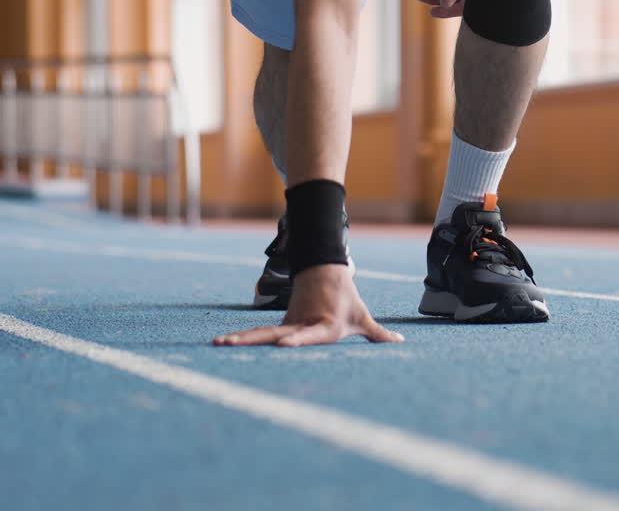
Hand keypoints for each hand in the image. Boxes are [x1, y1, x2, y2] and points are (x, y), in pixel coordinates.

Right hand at [213, 265, 403, 346]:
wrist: (326, 273)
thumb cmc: (346, 299)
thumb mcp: (363, 318)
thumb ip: (379, 334)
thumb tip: (400, 341)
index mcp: (325, 326)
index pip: (309, 334)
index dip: (298, 340)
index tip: (285, 345)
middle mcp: (303, 325)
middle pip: (275, 334)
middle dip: (252, 341)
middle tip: (230, 343)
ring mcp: (289, 324)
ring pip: (263, 333)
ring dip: (241, 338)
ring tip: (219, 343)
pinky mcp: (282, 325)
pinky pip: (261, 334)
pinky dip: (243, 338)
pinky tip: (223, 343)